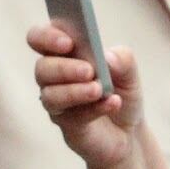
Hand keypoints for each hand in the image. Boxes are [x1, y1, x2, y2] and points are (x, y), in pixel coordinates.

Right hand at [28, 23, 142, 168]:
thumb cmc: (121, 93)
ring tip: (99, 90)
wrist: (130, 131)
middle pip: (42, 68)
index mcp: (64, 53)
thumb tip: (106, 58)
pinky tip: (112, 103)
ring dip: (75, 91)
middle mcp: (54, 77)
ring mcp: (58, 103)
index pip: (39, 38)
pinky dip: (94, 109)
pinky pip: (71, 117)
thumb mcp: (130, 72)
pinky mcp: (67, 125)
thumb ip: (122, 59)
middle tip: (89, 70)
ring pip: (50, 95)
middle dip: (63, 67)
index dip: (47, 37)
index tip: (68, 42)